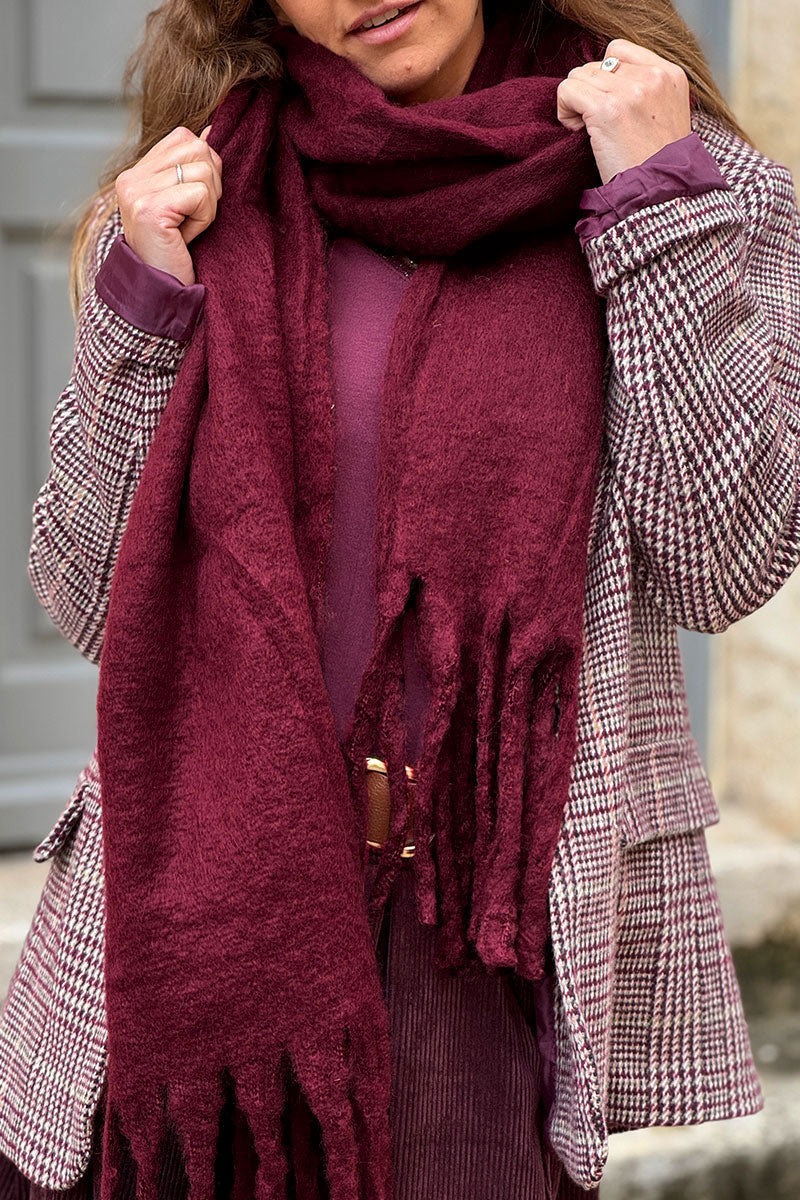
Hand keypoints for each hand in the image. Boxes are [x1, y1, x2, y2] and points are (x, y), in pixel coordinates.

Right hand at [114, 125, 222, 285]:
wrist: (161, 295)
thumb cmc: (176, 255)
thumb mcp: (185, 206)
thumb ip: (192, 169)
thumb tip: (212, 131)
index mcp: (137, 174)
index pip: (184, 138)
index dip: (203, 168)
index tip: (193, 204)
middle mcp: (132, 178)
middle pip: (198, 148)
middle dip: (211, 185)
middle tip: (193, 218)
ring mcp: (138, 191)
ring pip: (204, 169)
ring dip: (209, 205)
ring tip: (189, 229)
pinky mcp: (151, 208)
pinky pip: (200, 194)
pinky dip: (204, 218)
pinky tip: (187, 236)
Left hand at [557, 38, 691, 184]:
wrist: (660, 194)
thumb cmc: (658, 165)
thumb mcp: (667, 115)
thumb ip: (644, 90)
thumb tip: (603, 78)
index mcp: (671, 74)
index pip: (619, 50)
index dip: (606, 77)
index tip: (609, 106)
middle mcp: (652, 77)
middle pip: (596, 64)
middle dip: (589, 92)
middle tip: (596, 124)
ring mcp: (630, 92)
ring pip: (578, 76)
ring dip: (576, 102)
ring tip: (588, 130)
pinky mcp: (606, 110)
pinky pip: (567, 90)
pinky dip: (564, 111)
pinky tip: (578, 132)